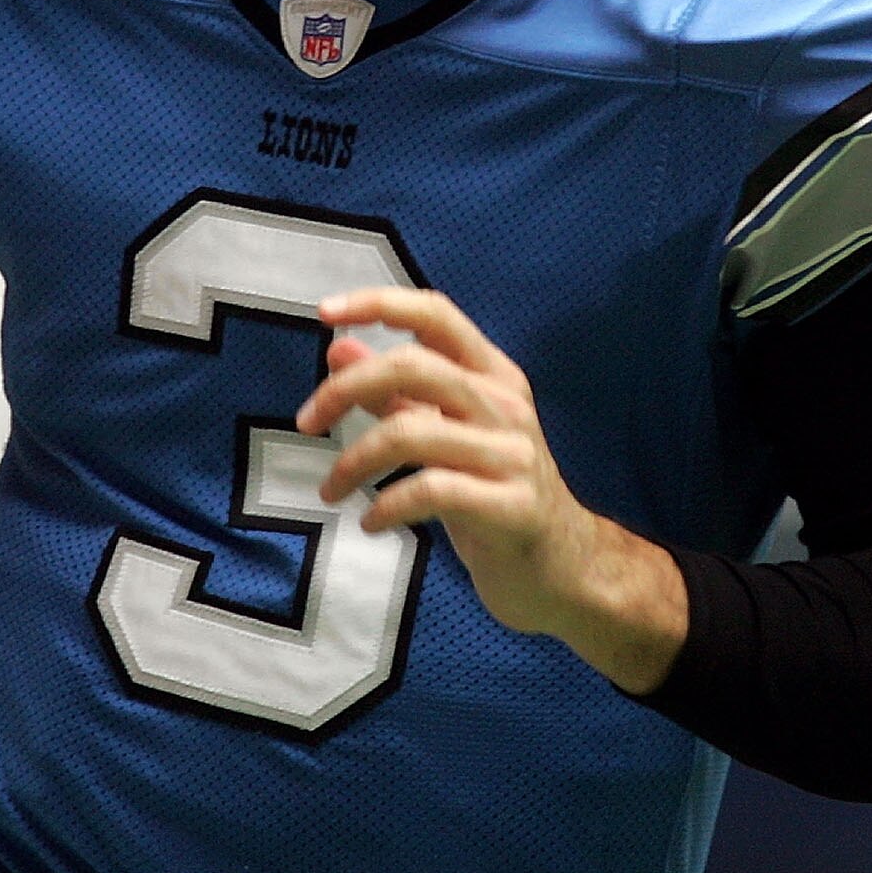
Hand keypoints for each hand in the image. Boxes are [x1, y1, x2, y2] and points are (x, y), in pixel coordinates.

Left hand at [294, 288, 684, 693]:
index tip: (325, 313)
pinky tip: (370, 522)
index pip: (436, 315)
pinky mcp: (511, 507)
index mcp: (494, 376)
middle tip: (306, 421)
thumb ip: (396, 393)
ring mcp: (512, 456)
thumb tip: (339, 349)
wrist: (564, 568)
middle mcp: (506, 405)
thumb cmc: (496, 496)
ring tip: (331, 490)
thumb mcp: (447, 436)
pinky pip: (429, 491)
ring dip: (353, 462)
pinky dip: (385, 506)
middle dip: (345, 389)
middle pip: (413, 365)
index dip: (379, 303)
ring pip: (411, 431)